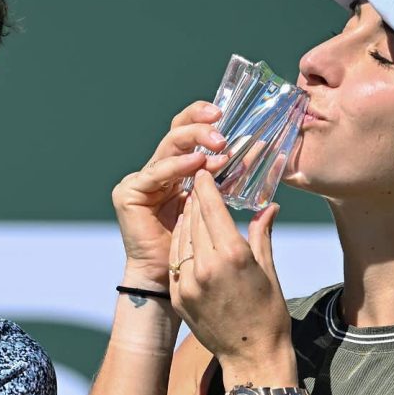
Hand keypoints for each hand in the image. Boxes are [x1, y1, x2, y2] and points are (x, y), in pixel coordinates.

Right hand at [113, 100, 230, 285]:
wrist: (168, 280)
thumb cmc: (196, 251)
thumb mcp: (221, 207)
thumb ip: (235, 183)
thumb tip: (264, 163)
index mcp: (178, 172)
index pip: (190, 134)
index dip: (204, 119)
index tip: (230, 114)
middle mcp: (158, 171)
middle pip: (177, 133)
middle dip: (201, 126)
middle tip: (224, 130)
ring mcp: (141, 180)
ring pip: (168, 147)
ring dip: (195, 142)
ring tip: (219, 145)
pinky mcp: (129, 193)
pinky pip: (155, 173)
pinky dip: (176, 166)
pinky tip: (196, 162)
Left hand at [171, 171, 290, 371]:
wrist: (250, 355)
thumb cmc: (268, 313)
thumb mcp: (268, 270)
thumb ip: (261, 234)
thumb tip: (268, 206)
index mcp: (233, 255)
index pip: (212, 209)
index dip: (205, 188)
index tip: (203, 173)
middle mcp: (206, 266)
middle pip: (194, 220)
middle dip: (195, 200)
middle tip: (197, 184)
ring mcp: (189, 282)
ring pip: (181, 238)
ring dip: (185, 220)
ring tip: (191, 206)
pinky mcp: (179, 296)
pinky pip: (176, 261)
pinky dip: (181, 245)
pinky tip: (187, 236)